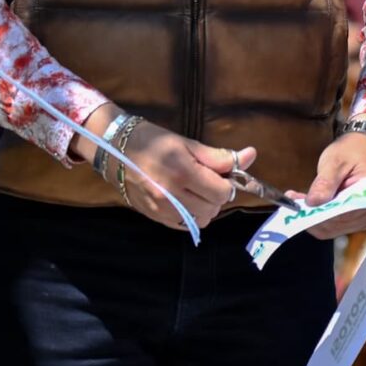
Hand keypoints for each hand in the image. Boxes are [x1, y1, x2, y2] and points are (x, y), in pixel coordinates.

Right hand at [112, 123, 249, 231]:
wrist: (115, 149)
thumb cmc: (153, 140)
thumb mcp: (187, 143)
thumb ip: (219, 156)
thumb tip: (250, 155)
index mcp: (182, 172)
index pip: (222, 192)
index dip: (227, 183)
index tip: (219, 174)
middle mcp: (170, 195)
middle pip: (213, 208)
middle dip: (217, 195)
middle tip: (206, 180)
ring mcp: (160, 209)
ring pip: (201, 220)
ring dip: (205, 207)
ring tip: (195, 190)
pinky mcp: (153, 216)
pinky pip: (184, 225)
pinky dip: (190, 215)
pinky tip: (183, 199)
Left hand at [296, 132, 365, 239]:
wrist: (361, 147)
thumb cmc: (352, 151)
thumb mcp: (336, 162)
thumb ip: (325, 183)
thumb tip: (313, 203)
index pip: (344, 214)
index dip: (320, 214)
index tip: (299, 207)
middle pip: (337, 225)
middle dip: (313, 216)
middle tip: (293, 202)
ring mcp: (362, 219)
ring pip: (330, 228)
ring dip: (311, 217)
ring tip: (296, 200)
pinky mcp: (351, 220)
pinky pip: (330, 225)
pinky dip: (315, 217)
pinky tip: (305, 204)